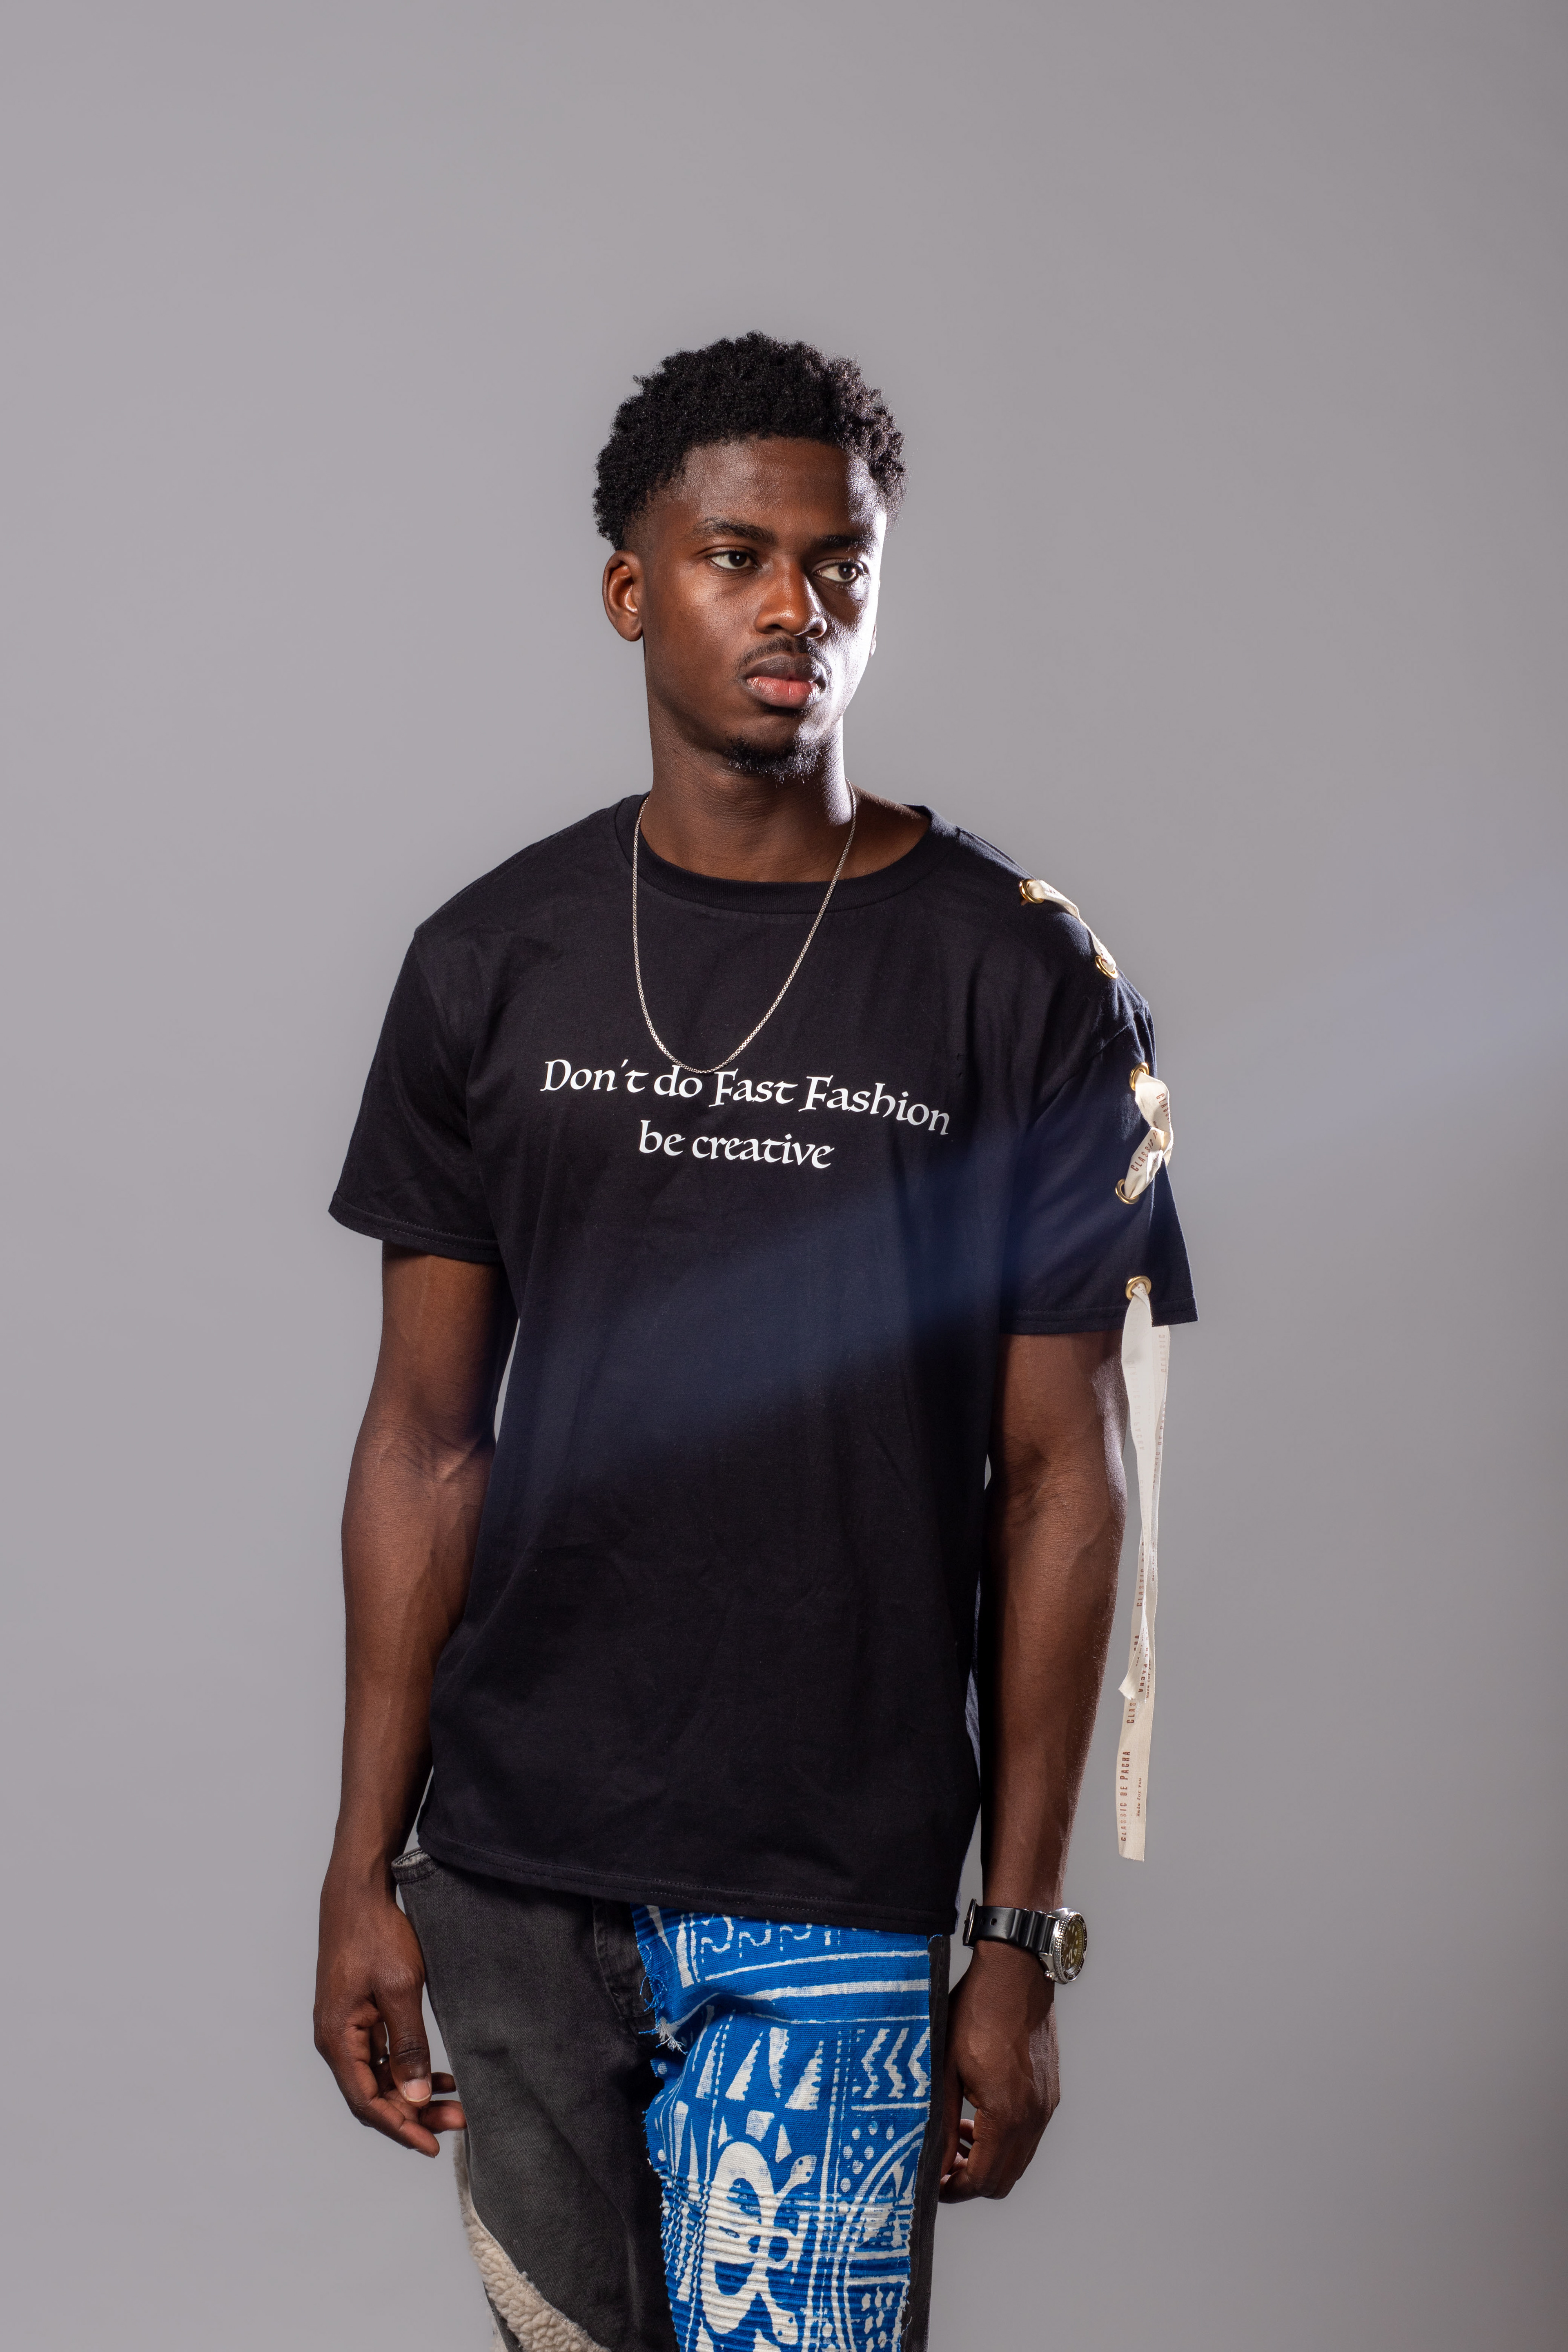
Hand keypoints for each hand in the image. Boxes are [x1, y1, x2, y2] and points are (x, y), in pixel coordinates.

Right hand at [314, 1866, 465, 2155]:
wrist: (360, 1891)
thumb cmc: (375, 1934)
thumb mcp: (400, 1989)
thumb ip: (408, 2044)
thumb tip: (414, 2095)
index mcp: (338, 2038)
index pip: (366, 2101)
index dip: (399, 2126)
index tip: (431, 2145)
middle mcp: (337, 2038)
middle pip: (374, 2093)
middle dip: (414, 2113)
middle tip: (456, 2124)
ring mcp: (348, 2026)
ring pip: (381, 2076)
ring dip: (414, 2092)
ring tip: (455, 2104)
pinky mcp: (361, 2013)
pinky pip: (383, 2054)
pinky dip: (410, 2067)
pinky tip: (439, 2076)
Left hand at [939, 1939, 1058, 2200]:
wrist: (1016, 1974)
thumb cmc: (975, 2013)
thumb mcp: (946, 2066)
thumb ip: (940, 2121)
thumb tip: (933, 2163)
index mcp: (1006, 2114)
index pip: (982, 2179)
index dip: (954, 2190)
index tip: (932, 2186)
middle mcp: (1033, 2117)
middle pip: (1004, 2180)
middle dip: (971, 2181)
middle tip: (943, 2166)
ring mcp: (1046, 2106)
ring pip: (1019, 2160)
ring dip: (989, 2160)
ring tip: (958, 2136)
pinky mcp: (1049, 2093)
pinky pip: (1029, 2135)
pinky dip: (1005, 2139)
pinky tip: (979, 2115)